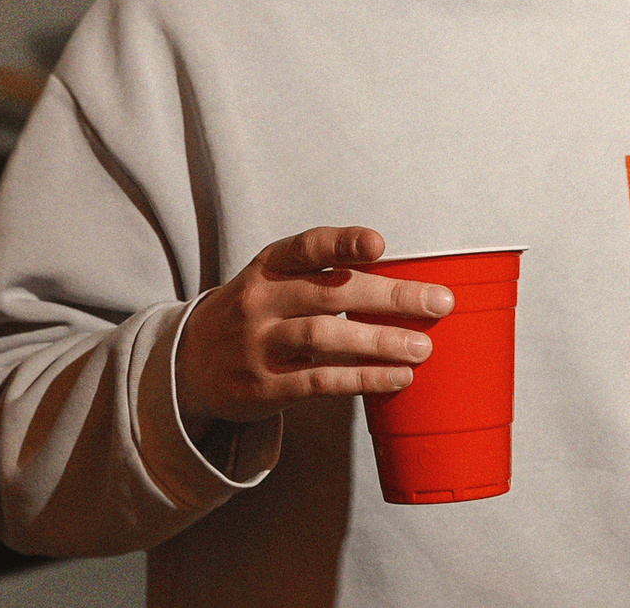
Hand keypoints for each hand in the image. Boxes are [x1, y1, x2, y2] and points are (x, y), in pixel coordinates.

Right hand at [175, 226, 454, 429]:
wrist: (190, 362)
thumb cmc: (254, 314)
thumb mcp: (274, 283)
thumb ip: (324, 278)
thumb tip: (405, 285)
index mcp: (268, 267)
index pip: (306, 247)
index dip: (342, 243)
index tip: (379, 244)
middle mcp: (260, 301)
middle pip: (331, 294)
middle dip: (390, 298)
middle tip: (439, 301)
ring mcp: (259, 344)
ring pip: (326, 338)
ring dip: (381, 342)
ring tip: (423, 347)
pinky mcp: (264, 386)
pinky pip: (320, 381)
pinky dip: (363, 378)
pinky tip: (397, 377)